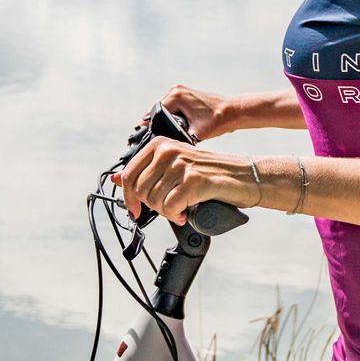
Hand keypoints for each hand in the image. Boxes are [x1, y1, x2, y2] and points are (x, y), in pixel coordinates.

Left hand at [114, 139, 258, 224]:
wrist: (243, 176)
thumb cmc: (209, 173)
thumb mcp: (174, 166)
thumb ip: (146, 170)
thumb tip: (116, 178)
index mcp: (159, 144)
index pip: (128, 175)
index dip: (128, 198)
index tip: (135, 210)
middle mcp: (168, 150)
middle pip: (140, 191)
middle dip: (152, 207)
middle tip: (170, 208)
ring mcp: (180, 164)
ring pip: (154, 201)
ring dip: (167, 212)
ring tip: (182, 208)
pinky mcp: (193, 180)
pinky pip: (170, 208)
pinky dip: (177, 216)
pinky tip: (187, 212)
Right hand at [157, 85, 237, 138]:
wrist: (233, 111)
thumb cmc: (217, 120)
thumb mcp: (195, 134)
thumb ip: (178, 138)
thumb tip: (166, 145)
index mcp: (176, 96)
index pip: (155, 113)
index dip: (151, 127)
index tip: (149, 138)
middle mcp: (176, 90)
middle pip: (158, 110)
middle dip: (159, 124)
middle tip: (160, 137)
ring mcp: (181, 90)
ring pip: (165, 109)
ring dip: (166, 120)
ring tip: (172, 131)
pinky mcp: (185, 94)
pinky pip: (172, 106)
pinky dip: (173, 116)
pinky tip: (179, 125)